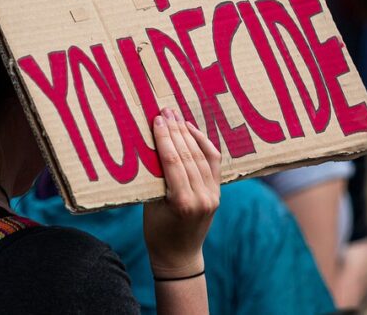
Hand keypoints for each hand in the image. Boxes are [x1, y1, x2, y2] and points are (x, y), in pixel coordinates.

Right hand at [143, 108, 220, 278]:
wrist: (179, 257)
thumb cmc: (157, 233)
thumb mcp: (149, 206)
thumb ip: (155, 179)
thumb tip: (151, 145)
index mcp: (181, 202)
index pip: (173, 162)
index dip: (164, 138)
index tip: (157, 119)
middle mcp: (201, 197)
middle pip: (188, 155)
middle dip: (175, 130)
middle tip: (165, 110)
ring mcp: (213, 195)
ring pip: (201, 156)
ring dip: (188, 133)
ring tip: (176, 116)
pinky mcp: (217, 193)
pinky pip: (213, 162)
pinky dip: (203, 144)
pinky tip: (192, 130)